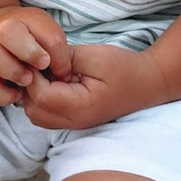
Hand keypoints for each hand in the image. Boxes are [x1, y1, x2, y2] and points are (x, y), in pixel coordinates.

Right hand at [0, 6, 71, 105]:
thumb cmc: (29, 36)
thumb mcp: (47, 33)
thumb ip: (57, 49)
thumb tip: (62, 75)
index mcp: (24, 19)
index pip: (42, 30)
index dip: (57, 53)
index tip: (62, 69)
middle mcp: (0, 31)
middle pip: (7, 32)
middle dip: (29, 51)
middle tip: (43, 66)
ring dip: (13, 71)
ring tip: (28, 81)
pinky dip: (1, 95)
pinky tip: (16, 93)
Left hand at [20, 43, 171, 129]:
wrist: (149, 82)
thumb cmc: (125, 68)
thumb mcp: (95, 56)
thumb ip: (65, 58)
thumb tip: (41, 60)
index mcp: (81, 107)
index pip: (40, 96)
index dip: (34, 75)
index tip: (41, 57)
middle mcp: (75, 121)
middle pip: (34, 110)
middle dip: (31, 86)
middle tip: (42, 64)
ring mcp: (75, 124)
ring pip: (37, 115)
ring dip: (36, 93)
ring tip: (49, 72)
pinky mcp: (75, 120)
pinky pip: (47, 115)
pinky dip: (43, 98)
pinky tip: (56, 81)